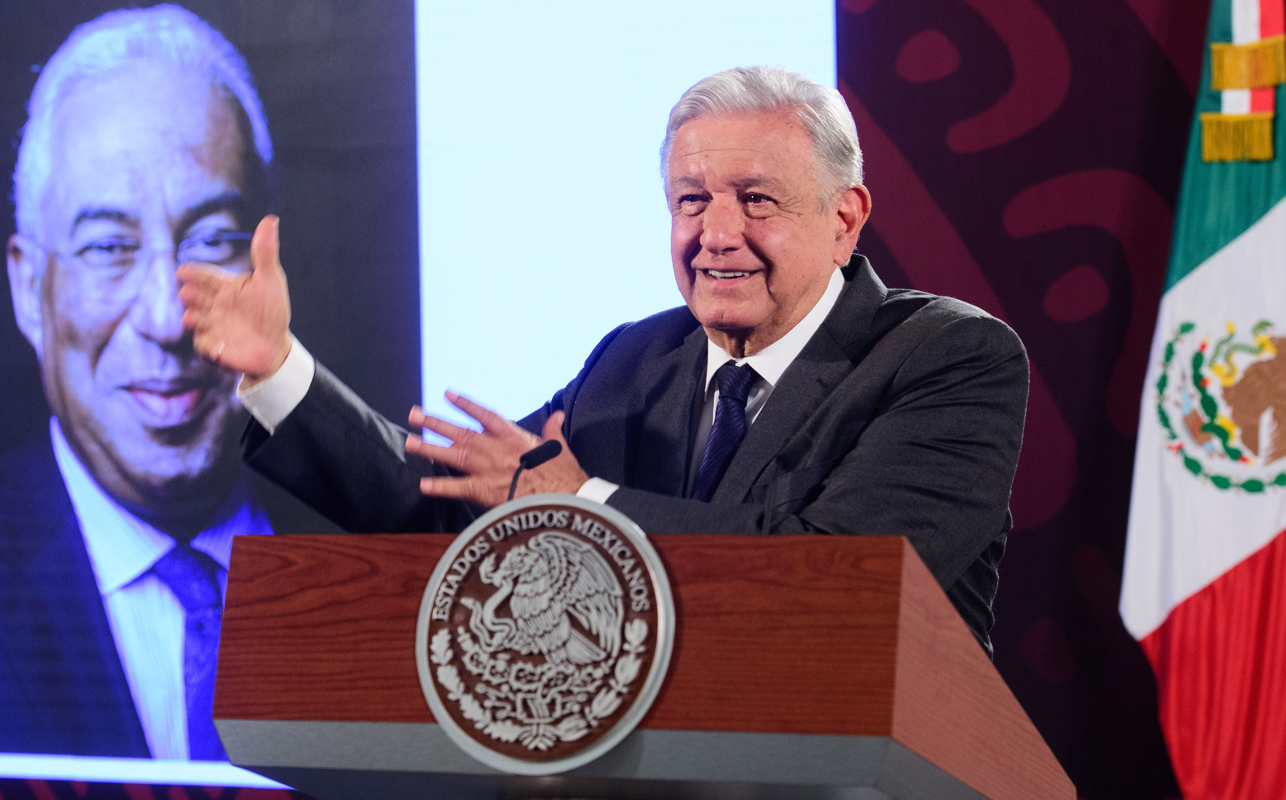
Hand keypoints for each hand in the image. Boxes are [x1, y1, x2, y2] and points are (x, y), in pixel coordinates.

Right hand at [177, 215, 291, 383]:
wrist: (274, 347)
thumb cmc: (272, 311)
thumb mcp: (270, 279)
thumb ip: (265, 252)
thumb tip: (270, 220)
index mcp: (225, 287)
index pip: (205, 276)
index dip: (193, 274)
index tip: (182, 271)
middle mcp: (214, 305)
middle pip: (195, 297)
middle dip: (189, 295)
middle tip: (187, 294)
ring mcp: (211, 325)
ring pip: (194, 320)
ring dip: (193, 318)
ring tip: (192, 317)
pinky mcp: (213, 347)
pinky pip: (204, 344)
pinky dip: (207, 344)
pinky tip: (216, 344)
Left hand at [407, 392, 588, 507]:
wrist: (568, 496)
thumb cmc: (565, 474)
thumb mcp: (560, 446)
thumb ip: (552, 429)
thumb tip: (558, 414)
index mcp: (515, 437)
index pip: (485, 415)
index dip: (466, 405)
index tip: (447, 394)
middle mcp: (498, 449)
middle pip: (462, 433)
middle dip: (436, 423)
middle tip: (414, 414)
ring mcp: (491, 469)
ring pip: (456, 455)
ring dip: (431, 448)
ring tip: (410, 442)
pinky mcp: (489, 491)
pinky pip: (461, 488)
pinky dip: (442, 487)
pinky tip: (424, 484)